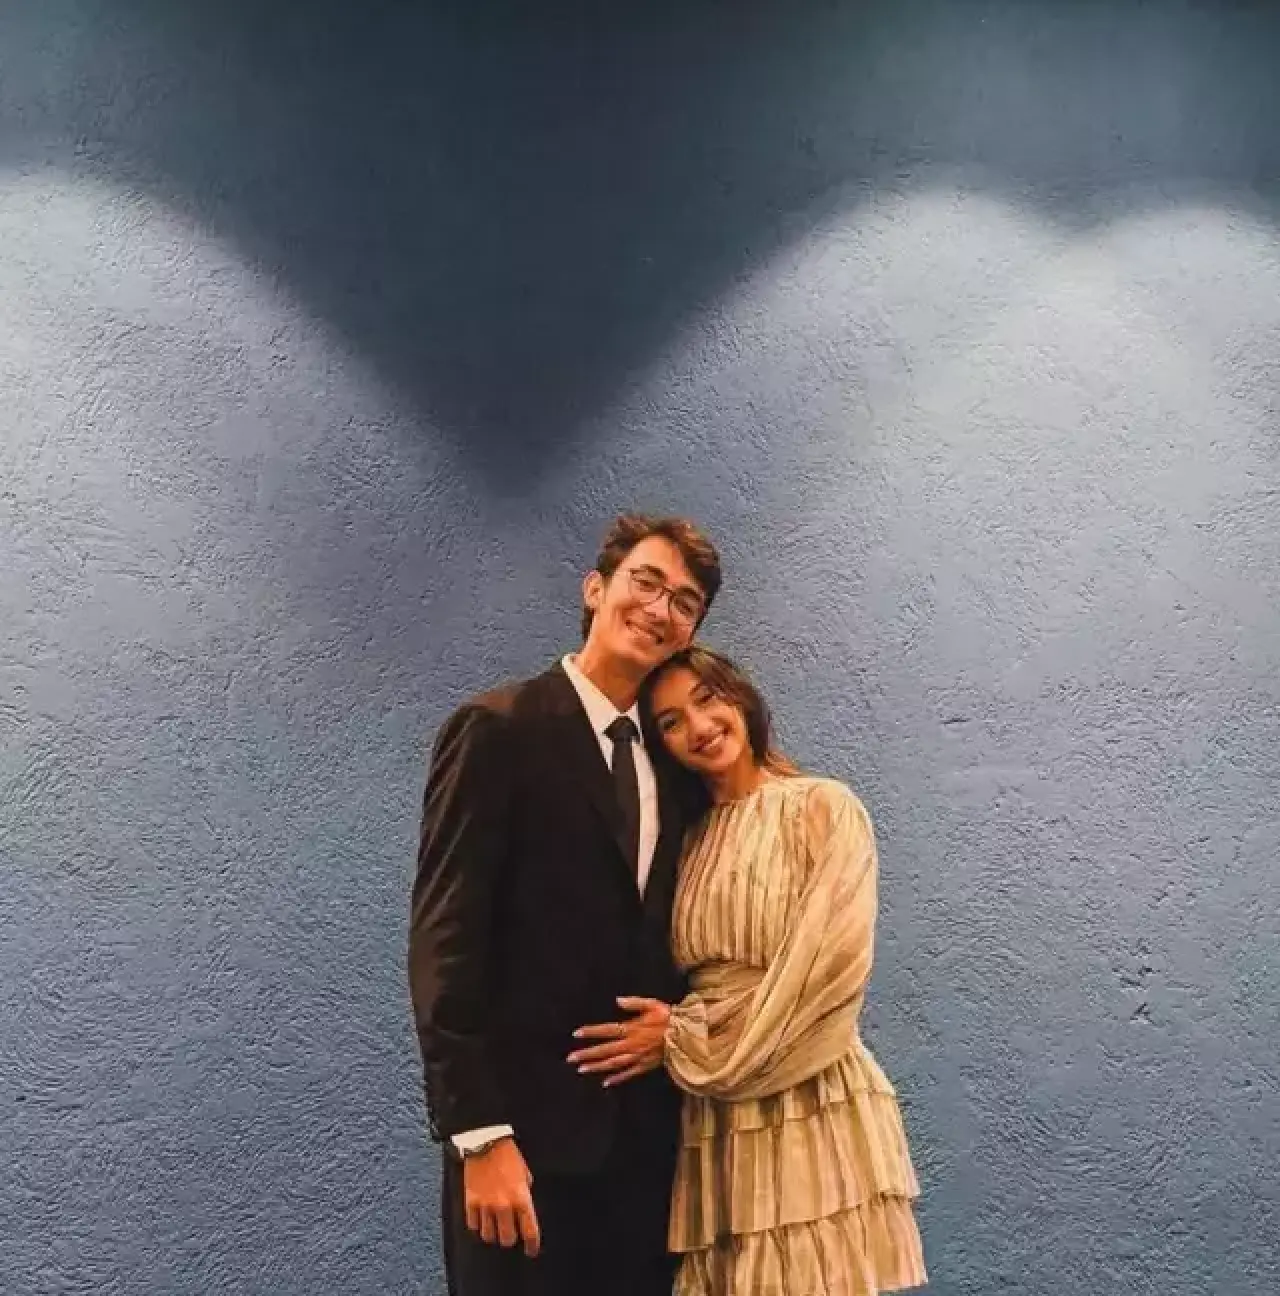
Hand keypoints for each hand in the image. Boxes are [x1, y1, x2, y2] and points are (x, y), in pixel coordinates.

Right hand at [462, 1137, 540, 1257]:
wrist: (485, 1141)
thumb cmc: (507, 1154)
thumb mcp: (524, 1173)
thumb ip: (524, 1193)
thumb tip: (523, 1207)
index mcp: (521, 1198)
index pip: (530, 1231)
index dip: (532, 1245)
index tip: (531, 1250)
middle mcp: (504, 1206)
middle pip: (507, 1239)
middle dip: (510, 1239)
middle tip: (511, 1234)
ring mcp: (485, 1206)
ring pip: (488, 1236)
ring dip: (493, 1234)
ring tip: (494, 1227)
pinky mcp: (470, 1203)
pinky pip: (473, 1225)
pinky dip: (478, 1225)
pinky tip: (481, 1219)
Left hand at [567, 996, 671, 1086]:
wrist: (686, 1037)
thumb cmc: (669, 1018)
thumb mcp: (653, 1004)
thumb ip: (634, 1002)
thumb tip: (617, 1000)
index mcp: (632, 1029)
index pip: (607, 1030)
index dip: (591, 1032)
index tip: (576, 1034)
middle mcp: (631, 1045)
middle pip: (605, 1050)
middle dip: (587, 1054)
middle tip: (570, 1058)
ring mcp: (637, 1058)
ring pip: (613, 1064)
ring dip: (597, 1067)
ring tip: (581, 1069)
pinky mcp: (645, 1066)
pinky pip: (628, 1074)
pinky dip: (617, 1078)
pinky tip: (605, 1083)